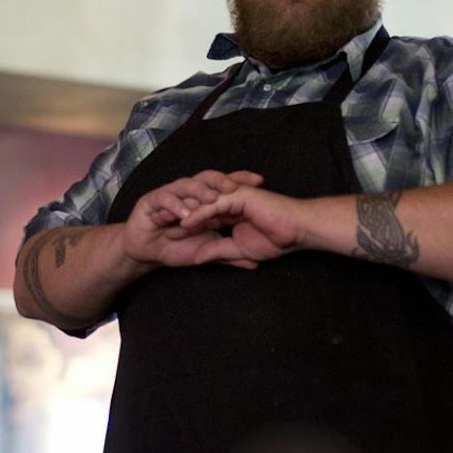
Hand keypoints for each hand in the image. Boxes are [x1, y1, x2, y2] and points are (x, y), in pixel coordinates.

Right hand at [121, 170, 264, 268]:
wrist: (145, 252)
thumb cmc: (175, 246)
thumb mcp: (205, 252)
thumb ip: (228, 254)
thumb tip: (255, 264)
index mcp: (202, 199)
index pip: (223, 184)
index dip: (240, 180)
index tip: (260, 181)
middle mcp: (187, 192)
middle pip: (207, 178)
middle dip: (221, 180)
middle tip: (234, 187)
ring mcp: (170, 194)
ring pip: (186, 185)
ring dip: (199, 191)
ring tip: (212, 199)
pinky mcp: (152, 201)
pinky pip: (165, 199)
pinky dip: (175, 206)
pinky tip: (185, 215)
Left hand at [176, 184, 313, 262]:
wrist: (297, 231)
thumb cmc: (276, 240)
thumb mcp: (239, 249)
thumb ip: (218, 250)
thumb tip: (198, 257)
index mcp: (230, 212)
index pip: (201, 218)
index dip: (184, 227)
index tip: (166, 238)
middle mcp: (229, 201)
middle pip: (197, 207)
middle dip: (177, 217)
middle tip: (156, 226)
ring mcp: (233, 195)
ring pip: (202, 203)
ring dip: (183, 213)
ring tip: (164, 224)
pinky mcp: (238, 195)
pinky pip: (213, 203)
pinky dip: (199, 213)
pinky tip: (185, 222)